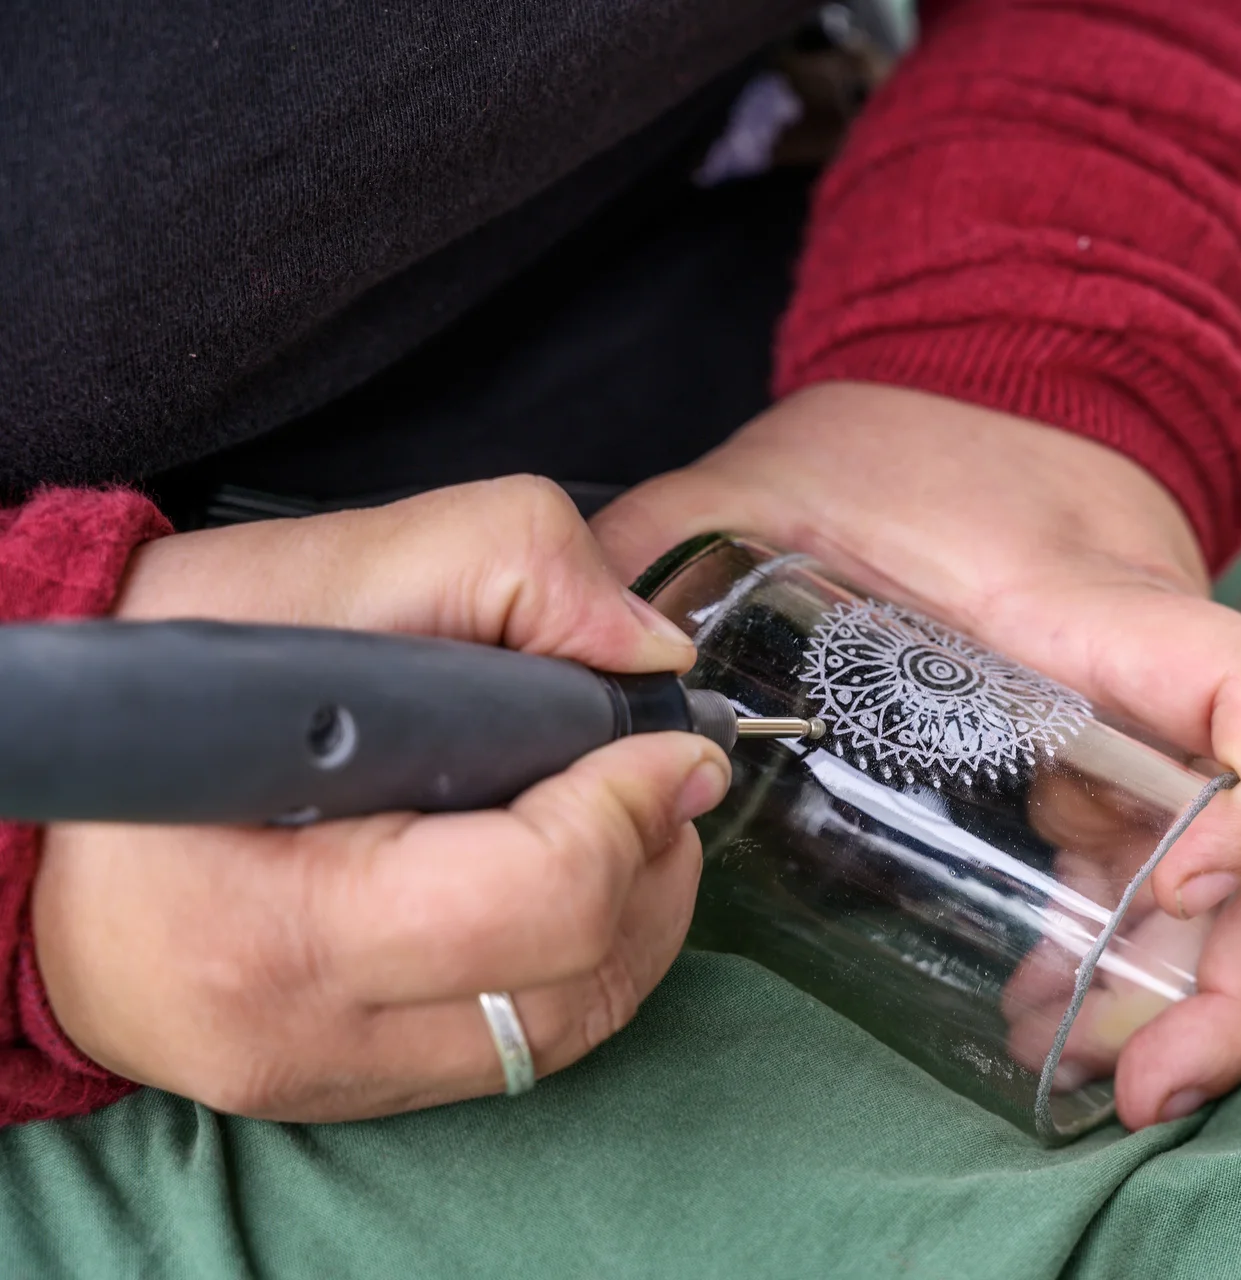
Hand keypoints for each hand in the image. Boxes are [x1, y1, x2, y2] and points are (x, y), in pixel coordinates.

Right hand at [33, 478, 730, 1120]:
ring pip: (571, 1028)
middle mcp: (302, 1027)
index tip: (670, 744)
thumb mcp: (331, 567)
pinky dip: (587, 970)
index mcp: (279, 910)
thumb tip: (650, 649)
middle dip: (653, 859)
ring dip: (639, 919)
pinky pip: (526, 1052)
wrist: (52, 787)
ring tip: (627, 826)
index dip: (631, 807)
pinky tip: (578, 890)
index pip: (536, 896)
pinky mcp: (348, 1089)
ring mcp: (327, 1074)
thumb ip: (510, 564)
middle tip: (658, 777)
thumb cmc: (180, 672)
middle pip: (576, 974)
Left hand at [592, 383, 1240, 1129]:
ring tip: (1098, 1085)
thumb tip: (584, 665)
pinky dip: (1134, 967)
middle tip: (1145, 1088)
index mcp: (1093, 611)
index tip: (1179, 889)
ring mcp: (1151, 733)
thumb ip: (657, 550)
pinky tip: (1054, 1018)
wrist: (986, 388)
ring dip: (1197, 1004)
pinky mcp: (1121, 765)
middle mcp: (1156, 686)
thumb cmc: (888, 442)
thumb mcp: (764, 480)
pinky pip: (1168, 883)